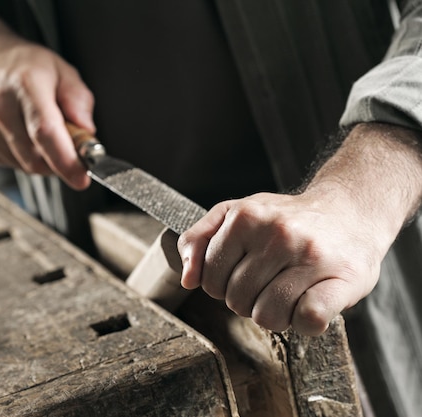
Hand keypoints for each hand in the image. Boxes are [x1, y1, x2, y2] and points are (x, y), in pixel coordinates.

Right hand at [0, 7, 93, 189]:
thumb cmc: (17, 64)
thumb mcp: (59, 68)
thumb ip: (78, 99)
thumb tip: (87, 132)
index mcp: (25, 85)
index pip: (45, 132)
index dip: (66, 161)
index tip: (81, 177)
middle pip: (36, 158)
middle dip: (59, 161)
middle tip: (67, 143)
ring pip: (24, 166)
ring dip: (40, 158)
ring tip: (36, 129)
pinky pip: (8, 163)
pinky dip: (22, 156)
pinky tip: (18, 132)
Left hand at [177, 189, 381, 335]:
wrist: (351, 211)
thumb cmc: (287, 219)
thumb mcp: (236, 214)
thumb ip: (200, 239)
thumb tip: (187, 279)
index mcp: (245, 216)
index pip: (209, 279)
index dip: (222, 286)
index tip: (242, 276)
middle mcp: (277, 233)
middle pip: (236, 300)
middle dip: (248, 301)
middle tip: (269, 283)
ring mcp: (311, 256)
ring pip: (268, 316)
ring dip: (276, 315)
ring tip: (289, 293)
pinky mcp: (342, 279)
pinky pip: (308, 320)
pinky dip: (305, 323)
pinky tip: (310, 303)